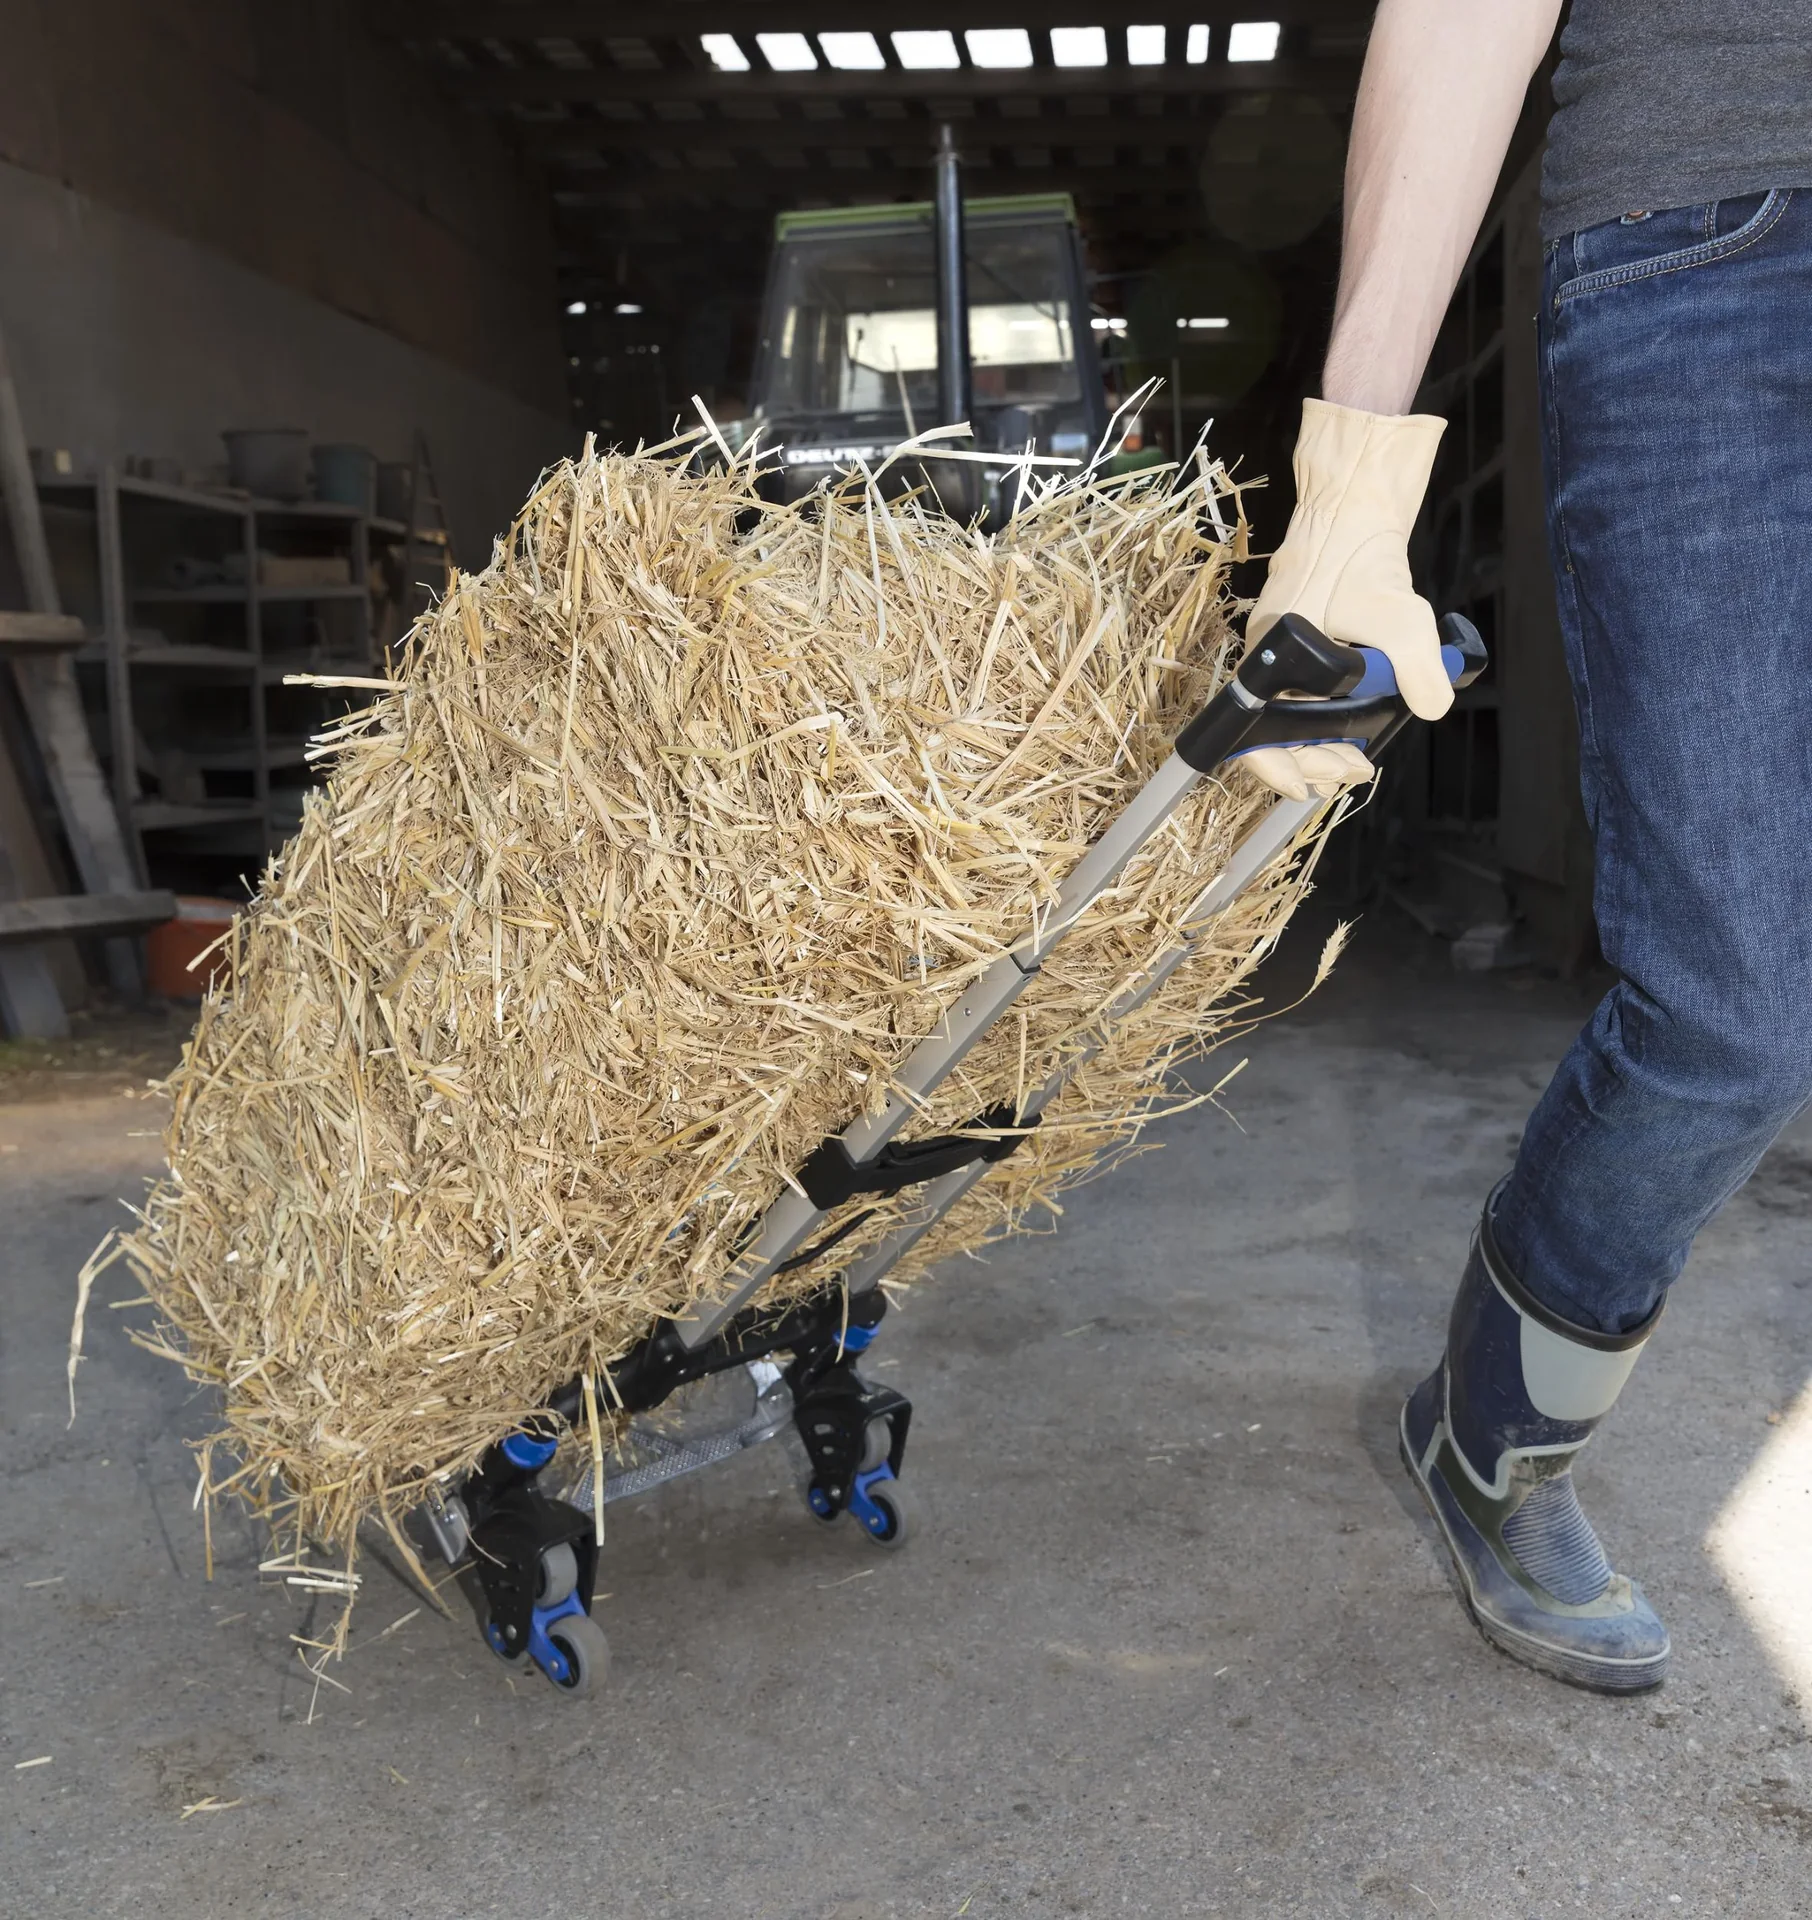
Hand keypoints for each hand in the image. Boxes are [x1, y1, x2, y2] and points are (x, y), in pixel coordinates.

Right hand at [1241, 399, 1448, 799]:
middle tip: (1353, 770)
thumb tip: (1432, 707)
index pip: (1250, 736)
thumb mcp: (1399, 617)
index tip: (1308, 787)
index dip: (1274, 769)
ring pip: (1292, 720)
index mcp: (1268, 662)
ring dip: (1323, 745)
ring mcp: (1284, 657)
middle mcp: (1267, 665)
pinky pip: (1306, 698)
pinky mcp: (1305, 647)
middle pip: (1274, 736)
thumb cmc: (1357, 557)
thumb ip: (1416, 668)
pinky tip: (1358, 723)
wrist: (1352, 508)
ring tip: (1356, 759)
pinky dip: (1329, 718)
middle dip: (1312, 762)